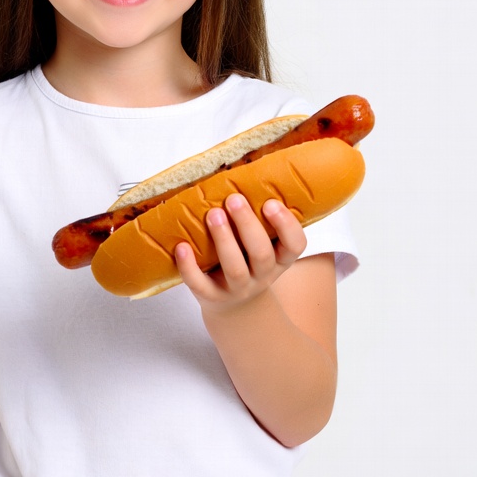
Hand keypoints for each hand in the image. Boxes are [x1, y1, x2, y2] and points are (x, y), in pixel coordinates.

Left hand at [175, 195, 306, 312]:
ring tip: (213, 214)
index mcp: (279, 258)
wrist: (235, 306)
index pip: (295, 245)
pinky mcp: (212, 297)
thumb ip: (259, 218)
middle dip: (247, 225)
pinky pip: (200, 285)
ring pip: (235, 268)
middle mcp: (263, 275)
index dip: (286, 225)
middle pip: (261, 253)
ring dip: (224, 239)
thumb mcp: (264, 244)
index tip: (271, 203)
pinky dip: (189, 266)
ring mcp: (238, 288)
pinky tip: (181, 246)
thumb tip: (243, 170)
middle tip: (233, 199)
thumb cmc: (248, 260)